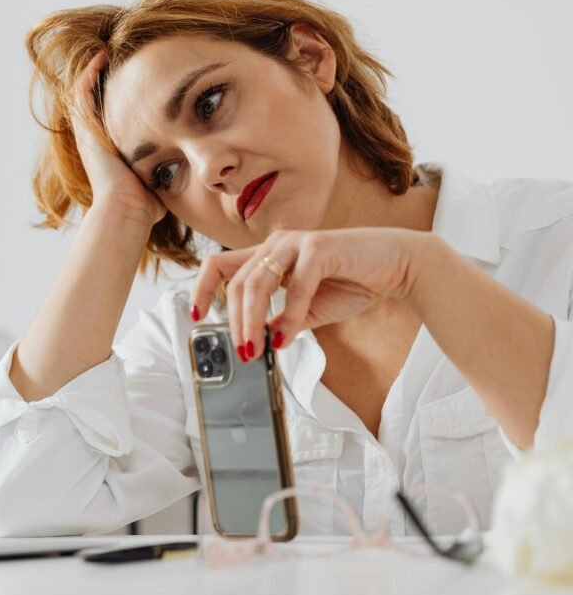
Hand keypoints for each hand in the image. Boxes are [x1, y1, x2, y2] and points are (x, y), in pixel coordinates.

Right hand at [70, 52, 166, 225]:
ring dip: (96, 71)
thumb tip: (198, 166)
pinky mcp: (85, 129)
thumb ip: (172, 166)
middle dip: (110, 78)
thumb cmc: (148, 202)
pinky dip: (88, 73)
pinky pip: (81, 93)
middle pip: (97, 99)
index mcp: (112, 147)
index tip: (141, 74)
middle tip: (127, 55)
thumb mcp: (160, 176)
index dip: (124, 93)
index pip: (114, 112)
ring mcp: (88, 133)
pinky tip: (101, 56)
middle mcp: (96, 138)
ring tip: (112, 49)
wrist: (126, 210)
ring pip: (85, 93)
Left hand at [190, 228, 431, 358]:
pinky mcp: (319, 248)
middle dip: (234, 322)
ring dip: (252, 322)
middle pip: (236, 283)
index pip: (221, 266)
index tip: (196, 315)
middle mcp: (277, 244)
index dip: (203, 289)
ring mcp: (296, 243)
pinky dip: (289, 317)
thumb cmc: (354, 281)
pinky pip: (295, 287)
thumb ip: (281, 320)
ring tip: (257, 348)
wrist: (398, 266)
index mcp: (269, 255)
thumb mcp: (308, 309)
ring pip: (256, 284)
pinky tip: (288, 338)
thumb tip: (257, 340)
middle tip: (243, 351)